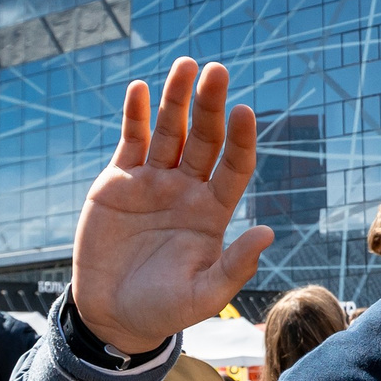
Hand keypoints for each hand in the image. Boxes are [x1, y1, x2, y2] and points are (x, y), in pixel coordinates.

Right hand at [71, 59, 275, 352]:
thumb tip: (269, 232)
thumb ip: (235, 266)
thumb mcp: (203, 295)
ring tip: (185, 66)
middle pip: (204, 138)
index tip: (245, 112)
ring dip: (175, 99)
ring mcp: (153, 181)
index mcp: (213, 211)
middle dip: (210, 105)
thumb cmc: (163, 309)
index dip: (240, 140)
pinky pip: (130, 140)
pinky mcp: (118, 181)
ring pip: (168, 131)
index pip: (234, 166)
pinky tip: (139, 89)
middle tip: (216, 71)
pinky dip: (134, 115)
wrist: (112, 314)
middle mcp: (188, 189)